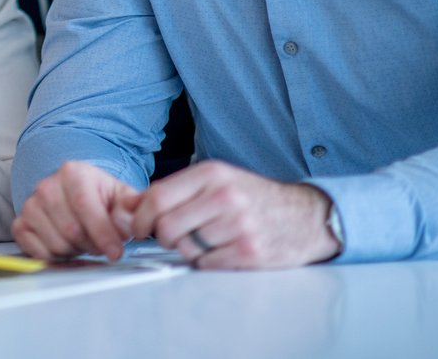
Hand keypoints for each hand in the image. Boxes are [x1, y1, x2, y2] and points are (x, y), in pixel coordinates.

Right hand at [12, 160, 138, 261]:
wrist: (77, 196)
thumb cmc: (100, 197)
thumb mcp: (122, 197)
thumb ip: (132, 208)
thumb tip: (132, 221)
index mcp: (72, 172)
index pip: (85, 206)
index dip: (103, 234)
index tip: (116, 252)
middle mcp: (46, 185)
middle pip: (71, 230)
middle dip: (91, 245)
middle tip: (101, 245)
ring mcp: (30, 205)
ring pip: (56, 244)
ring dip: (75, 251)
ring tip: (83, 241)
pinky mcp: (20, 224)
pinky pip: (37, 252)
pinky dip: (55, 257)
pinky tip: (66, 245)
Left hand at [128, 159, 339, 268]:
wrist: (306, 216)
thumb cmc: (255, 198)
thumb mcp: (218, 180)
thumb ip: (176, 191)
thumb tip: (130, 209)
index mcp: (212, 173)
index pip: (157, 196)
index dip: (140, 217)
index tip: (138, 227)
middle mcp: (225, 196)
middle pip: (166, 226)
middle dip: (163, 237)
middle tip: (174, 237)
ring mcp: (238, 225)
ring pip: (184, 248)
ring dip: (188, 250)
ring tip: (206, 240)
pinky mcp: (249, 251)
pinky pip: (207, 265)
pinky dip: (208, 262)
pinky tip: (222, 251)